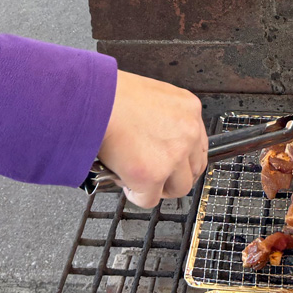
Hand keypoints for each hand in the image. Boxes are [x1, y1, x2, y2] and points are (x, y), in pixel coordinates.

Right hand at [97, 70, 207, 208]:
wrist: (94, 98)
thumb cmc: (112, 93)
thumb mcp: (150, 97)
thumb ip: (162, 118)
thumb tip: (156, 139)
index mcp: (188, 108)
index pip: (198, 144)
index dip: (183, 158)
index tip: (171, 163)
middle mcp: (188, 131)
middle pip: (194, 169)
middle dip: (174, 176)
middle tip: (155, 175)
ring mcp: (174, 155)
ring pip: (177, 188)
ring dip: (157, 187)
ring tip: (136, 176)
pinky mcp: (153, 175)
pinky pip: (149, 199)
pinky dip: (135, 194)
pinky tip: (123, 179)